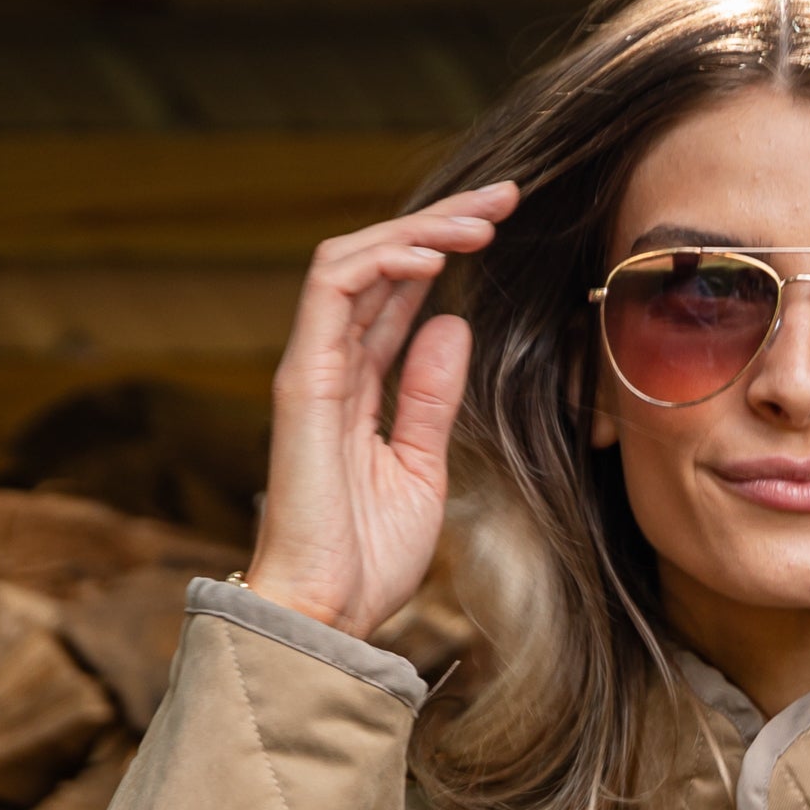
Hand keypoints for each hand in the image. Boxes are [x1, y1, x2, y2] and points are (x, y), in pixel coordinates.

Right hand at [245, 183, 518, 640]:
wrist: (328, 612)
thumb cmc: (367, 558)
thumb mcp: (423, 465)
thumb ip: (431, 395)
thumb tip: (453, 326)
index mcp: (357, 385)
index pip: (397, 291)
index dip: (444, 248)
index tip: (503, 224)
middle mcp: (330, 365)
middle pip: (379, 262)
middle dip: (442, 219)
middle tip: (506, 197)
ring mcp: (312, 368)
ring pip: (353, 260)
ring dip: (418, 230)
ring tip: (477, 222)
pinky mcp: (303, 380)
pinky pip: (330, 291)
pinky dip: (382, 261)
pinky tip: (433, 256)